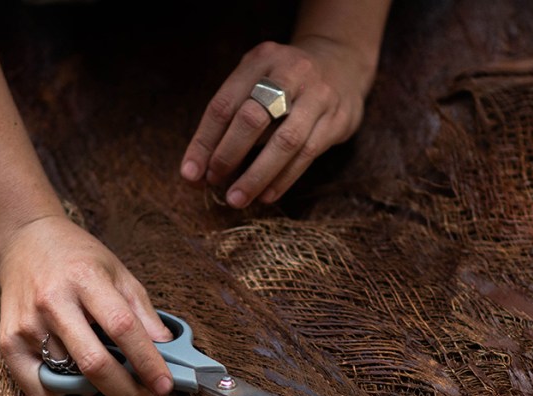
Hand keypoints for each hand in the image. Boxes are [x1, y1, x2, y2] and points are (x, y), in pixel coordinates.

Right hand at [0, 215, 173, 395]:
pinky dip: (59, 391)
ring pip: (68, 378)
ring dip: (93, 385)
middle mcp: (53, 301)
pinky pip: (38, 389)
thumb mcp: (117, 272)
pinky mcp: (8, 341)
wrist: (23, 242)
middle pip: (93, 362)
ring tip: (100, 365)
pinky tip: (68, 373)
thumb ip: (142, 312)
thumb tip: (166, 352)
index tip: (163, 385)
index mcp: (85, 278)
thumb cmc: (75, 258)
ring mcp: (27, 323)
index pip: (122, 327)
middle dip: (126, 390)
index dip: (147, 361)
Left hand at [180, 36, 372, 206]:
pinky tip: (266, 195)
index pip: (223, 105)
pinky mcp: (338, 118)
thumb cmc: (283, 83)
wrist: (342, 61)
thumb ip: (228, 120)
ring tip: (236, 199)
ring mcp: (318, 95)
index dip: (203, 143)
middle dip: (228, 155)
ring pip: (285, 142)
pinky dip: (283, 179)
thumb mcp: (254, 82)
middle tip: (214, 181)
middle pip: (252, 118)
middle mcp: (290, 72)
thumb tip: (196, 171)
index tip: (190, 174)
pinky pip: (307, 154)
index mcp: (260, 60)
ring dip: (256, 175)